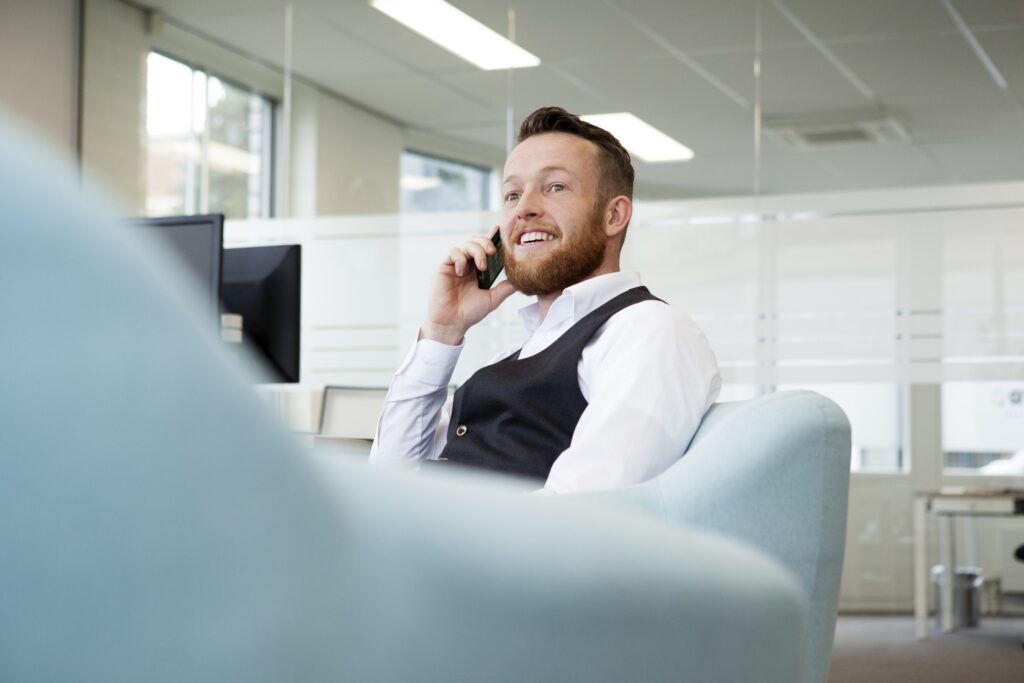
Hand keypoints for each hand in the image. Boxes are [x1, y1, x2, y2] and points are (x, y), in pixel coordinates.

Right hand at [421, 224, 516, 344]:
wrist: (452, 323)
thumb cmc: (470, 312)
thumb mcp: (493, 299)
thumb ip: (505, 288)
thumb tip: (520, 280)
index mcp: (479, 269)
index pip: (486, 249)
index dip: (493, 238)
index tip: (500, 231)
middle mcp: (468, 264)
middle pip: (476, 241)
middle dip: (486, 242)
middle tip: (493, 252)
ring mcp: (456, 264)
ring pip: (466, 244)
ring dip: (477, 251)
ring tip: (482, 267)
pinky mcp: (444, 267)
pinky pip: (453, 252)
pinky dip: (460, 258)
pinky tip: (462, 272)